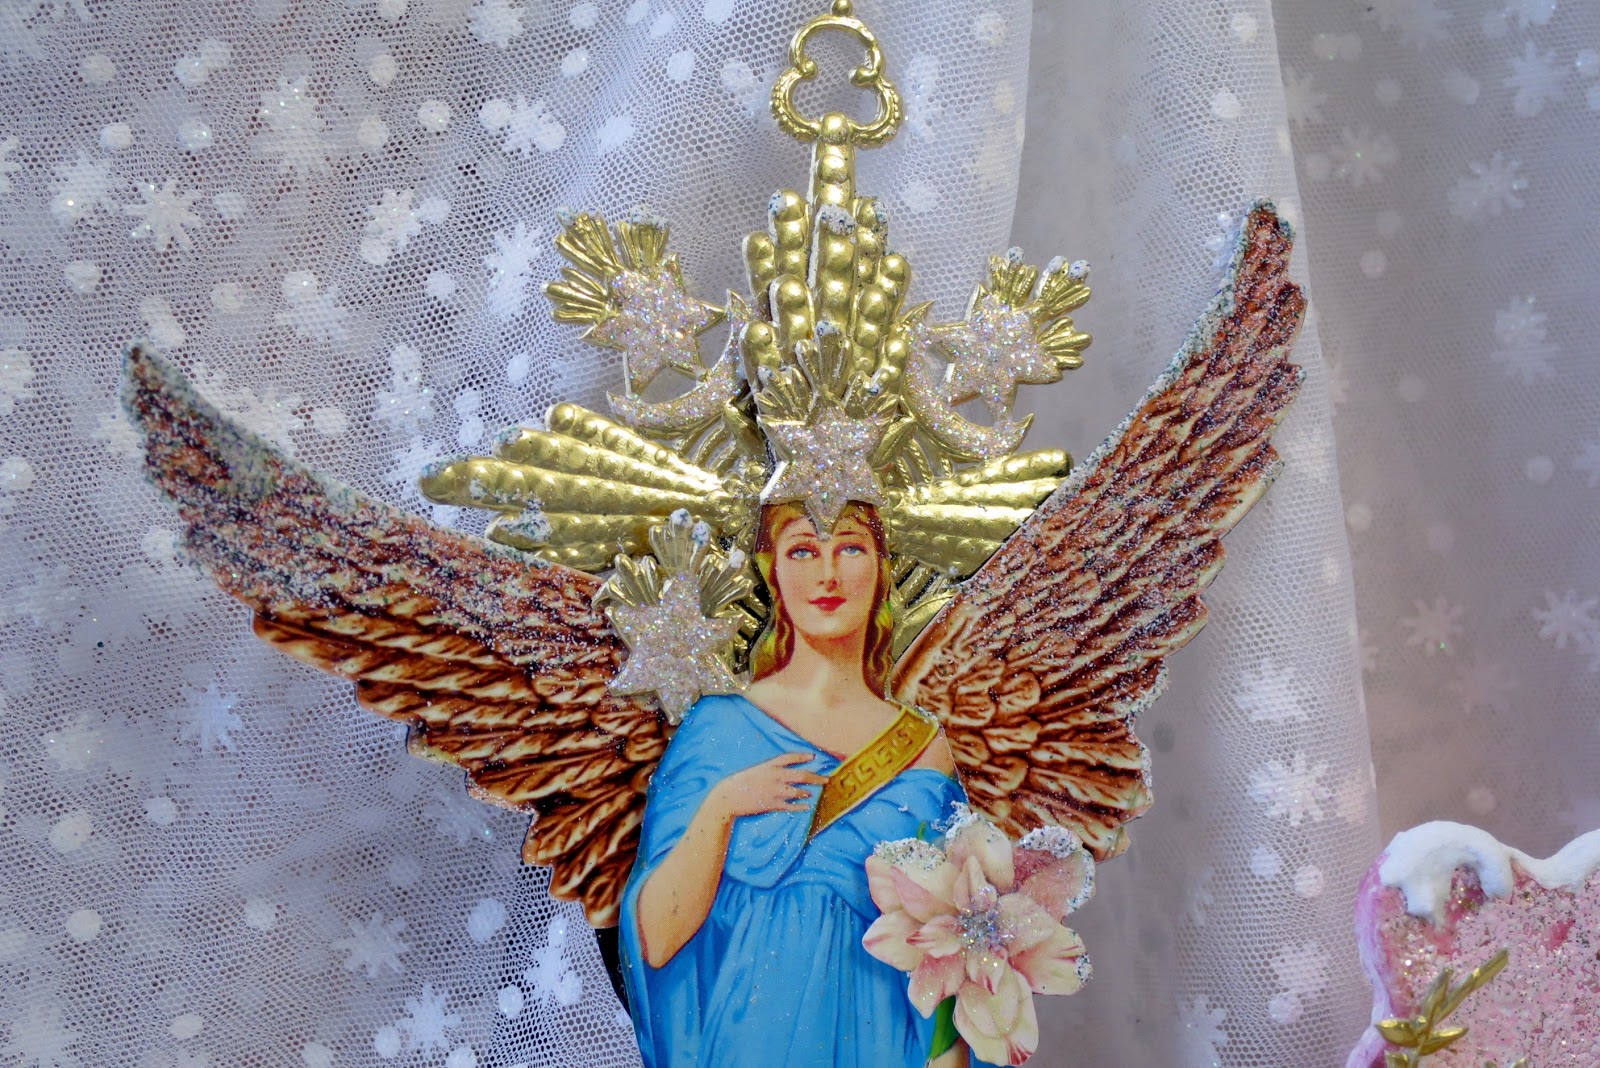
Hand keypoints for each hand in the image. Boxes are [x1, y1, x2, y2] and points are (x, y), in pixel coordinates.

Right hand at [709, 752, 827, 819]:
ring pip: (799, 791)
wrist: (728, 796)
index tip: (813, 757)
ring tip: (812, 793)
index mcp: (769, 765)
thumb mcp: (755, 771)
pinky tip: (807, 806)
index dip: (803, 757)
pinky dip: (801, 806)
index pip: (791, 757)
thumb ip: (770, 771)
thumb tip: (783, 773)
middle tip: (826, 780)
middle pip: (802, 775)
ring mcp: (775, 791)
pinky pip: (791, 805)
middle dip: (816, 777)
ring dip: (807, 792)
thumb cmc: (740, 783)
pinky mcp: (773, 804)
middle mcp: (775, 777)